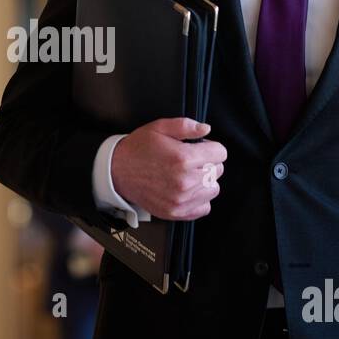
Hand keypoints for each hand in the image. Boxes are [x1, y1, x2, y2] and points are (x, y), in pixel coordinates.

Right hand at [110, 118, 225, 220]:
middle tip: (190, 161)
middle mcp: (185, 181)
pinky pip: (204, 207)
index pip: (220, 153)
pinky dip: (199, 199)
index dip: (211, 148)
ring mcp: (181, 199)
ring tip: (188, 175)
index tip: (201, 148)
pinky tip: (186, 190)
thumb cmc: (138, 149)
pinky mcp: (177, 212)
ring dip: (205, 181)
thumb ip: (185, 126)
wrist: (117, 172)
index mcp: (183, 158)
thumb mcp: (159, 128)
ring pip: (213, 189)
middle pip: (218, 171)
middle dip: (208, 163)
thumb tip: (206, 129)